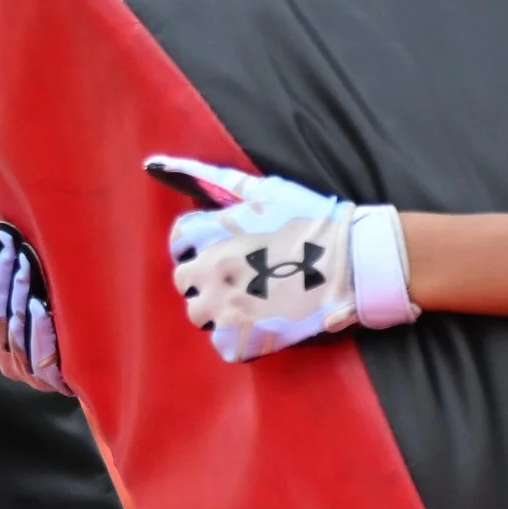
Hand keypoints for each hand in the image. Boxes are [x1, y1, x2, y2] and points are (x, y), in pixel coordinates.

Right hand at [0, 221, 70, 394]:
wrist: (99, 364)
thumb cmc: (59, 316)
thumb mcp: (28, 293)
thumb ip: (1, 274)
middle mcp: (0, 354)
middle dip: (0, 275)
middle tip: (11, 243)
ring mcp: (23, 371)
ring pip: (10, 330)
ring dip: (18, 296)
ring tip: (26, 265)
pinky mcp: (49, 381)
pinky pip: (38, 356)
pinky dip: (37, 329)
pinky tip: (41, 306)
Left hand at [147, 155, 417, 363]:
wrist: (353, 258)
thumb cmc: (313, 218)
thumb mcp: (266, 190)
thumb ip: (217, 178)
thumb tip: (155, 162)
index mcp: (214, 231)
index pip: (180, 239)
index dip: (197, 244)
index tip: (216, 247)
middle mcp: (213, 269)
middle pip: (184, 279)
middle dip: (204, 277)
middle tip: (236, 275)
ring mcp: (228, 305)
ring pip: (198, 315)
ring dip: (216, 309)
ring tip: (247, 301)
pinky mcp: (248, 336)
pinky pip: (223, 346)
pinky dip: (237, 339)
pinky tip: (258, 324)